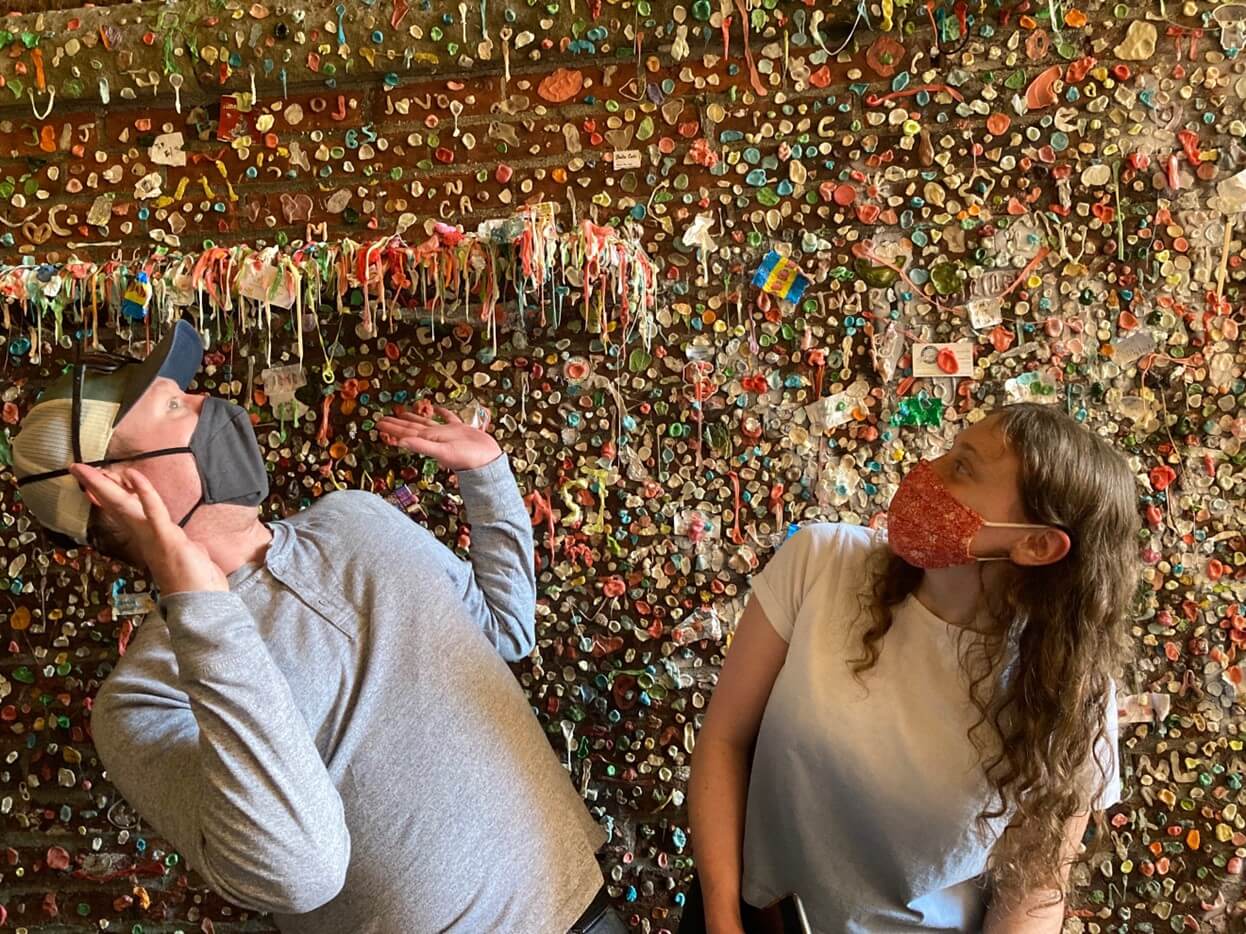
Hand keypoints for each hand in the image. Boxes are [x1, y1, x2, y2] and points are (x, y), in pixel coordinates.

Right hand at [70, 464, 228, 595]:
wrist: (203, 605)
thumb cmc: (196, 584)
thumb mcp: (185, 558)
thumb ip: (181, 548)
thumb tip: (186, 544)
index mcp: (148, 539)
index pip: (124, 512)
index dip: (108, 495)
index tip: (92, 482)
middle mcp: (146, 537)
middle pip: (117, 506)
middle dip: (97, 486)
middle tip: (78, 468)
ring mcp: (154, 537)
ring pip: (127, 506)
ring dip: (108, 485)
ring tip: (90, 469)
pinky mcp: (166, 537)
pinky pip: (153, 510)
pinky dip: (143, 491)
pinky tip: (132, 475)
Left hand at [376, 405, 501, 471]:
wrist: (487, 462)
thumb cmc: (467, 458)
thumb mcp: (442, 451)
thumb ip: (422, 446)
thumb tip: (401, 442)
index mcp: (428, 440)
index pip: (405, 432)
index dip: (392, 428)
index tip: (378, 423)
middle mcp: (434, 436)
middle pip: (411, 427)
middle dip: (397, 423)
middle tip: (384, 418)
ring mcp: (447, 433)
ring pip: (426, 422)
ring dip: (415, 417)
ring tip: (403, 412)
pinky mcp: (460, 429)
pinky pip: (447, 418)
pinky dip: (441, 412)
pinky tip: (436, 408)